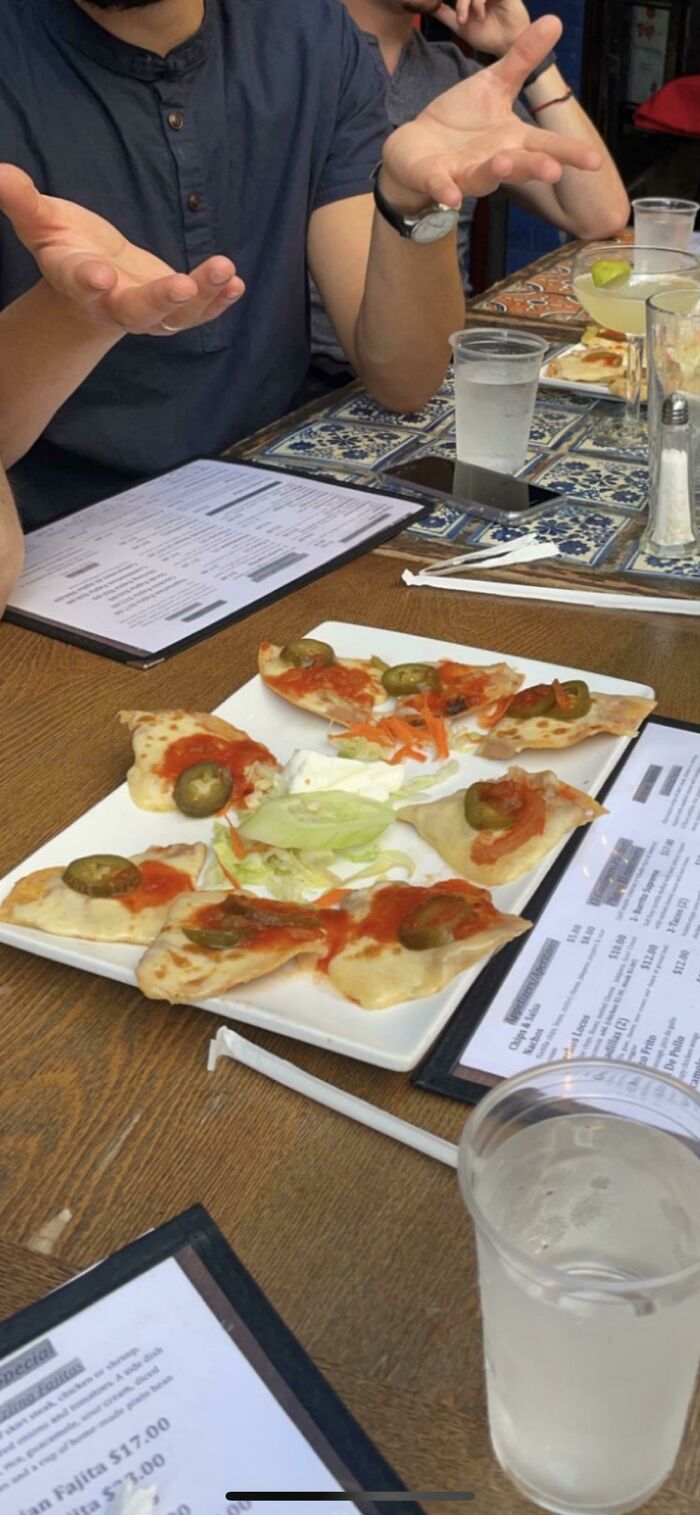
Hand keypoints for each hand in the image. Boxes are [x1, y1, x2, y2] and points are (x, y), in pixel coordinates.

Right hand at [0, 165, 244, 336]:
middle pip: (136, 310)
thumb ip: (21, 200)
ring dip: (202, 296)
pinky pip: (199, 311)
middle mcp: (113, 302)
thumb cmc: (66, 245)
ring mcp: (147, 311)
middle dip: (159, 300)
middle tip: (180, 288)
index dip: (88, 280)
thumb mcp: (41, 221)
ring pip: (176, 315)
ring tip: (225, 270)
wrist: (91, 282)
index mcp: (77, 280)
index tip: (99, 274)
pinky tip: (236, 283)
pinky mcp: (173, 308)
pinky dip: (218, 301)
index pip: (80, 283)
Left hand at [381, 17, 599, 208]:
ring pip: (484, 176)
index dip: (569, 152)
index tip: (593, 160)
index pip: (545, 145)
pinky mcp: (437, 178)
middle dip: (535, 168)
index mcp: (512, 140)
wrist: (420, 144)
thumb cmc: (463, 119)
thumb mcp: (494, 84)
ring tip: (504, 164)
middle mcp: (494, 161)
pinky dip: (446, 190)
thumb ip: (522, 59)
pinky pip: (442, 186)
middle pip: (519, 165)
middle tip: (554, 171)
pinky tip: (452, 196)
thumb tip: (554, 21)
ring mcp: (465, 172)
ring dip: (494, 172)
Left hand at [435, 0, 530, 56]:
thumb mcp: (459, 25)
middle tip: (459, 19)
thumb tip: (429, 7)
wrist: (507, 45)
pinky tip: (480, 16)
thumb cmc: (486, 35)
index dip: (458, 2)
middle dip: (459, 3)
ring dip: (464, 3)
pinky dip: (478, 2)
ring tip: (465, 20)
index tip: (455, 15)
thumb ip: (445, 14)